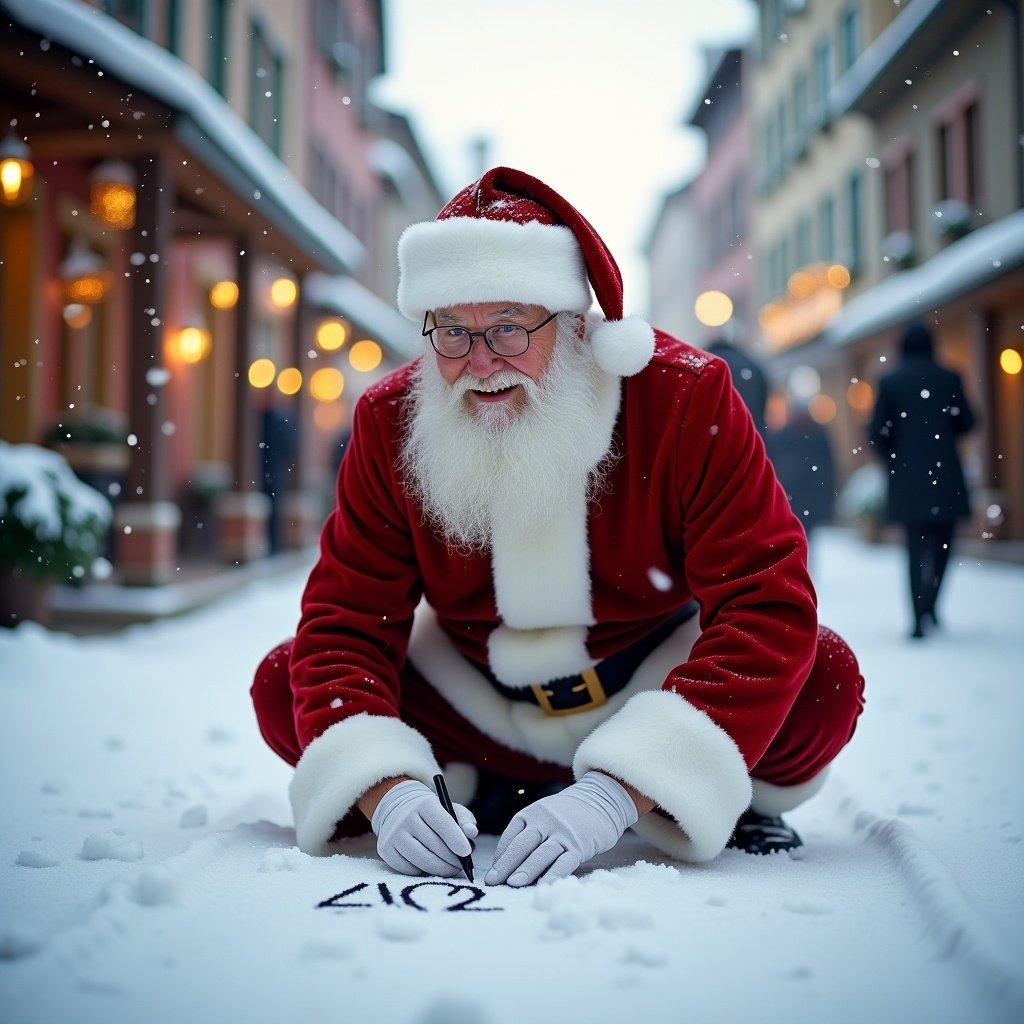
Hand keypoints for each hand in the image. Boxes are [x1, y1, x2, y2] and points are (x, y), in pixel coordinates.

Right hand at [370, 779, 477, 877]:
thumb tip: (472, 833)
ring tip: (451, 869)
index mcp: (424, 803)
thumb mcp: (448, 809)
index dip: (456, 839)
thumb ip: (464, 819)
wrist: (398, 808)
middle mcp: (406, 817)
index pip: (442, 823)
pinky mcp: (386, 850)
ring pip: (422, 860)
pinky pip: (408, 869)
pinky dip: (422, 871)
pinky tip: (430, 866)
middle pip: (434, 845)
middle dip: (452, 859)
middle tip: (462, 866)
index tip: (467, 852)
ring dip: (440, 869)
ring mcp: (393, 834)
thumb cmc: (431, 812)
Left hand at [484, 772, 637, 886]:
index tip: (492, 873)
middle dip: (506, 864)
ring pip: (541, 854)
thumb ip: (527, 834)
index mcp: (532, 813)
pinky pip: (564, 862)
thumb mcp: (543, 815)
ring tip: (513, 885)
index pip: (511, 836)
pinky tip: (543, 885)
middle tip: (493, 881)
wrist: (600, 799)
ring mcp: (563, 833)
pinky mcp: (580, 845)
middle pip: (522, 845)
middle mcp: (545, 821)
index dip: (500, 856)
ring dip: (526, 870)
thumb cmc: (566, 814)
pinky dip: (553, 874)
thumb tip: (506, 864)